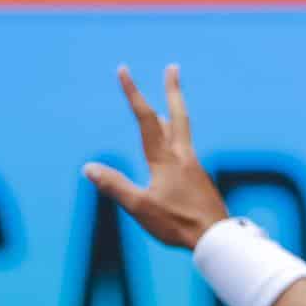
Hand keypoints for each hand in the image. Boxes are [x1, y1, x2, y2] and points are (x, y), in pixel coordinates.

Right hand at [83, 64, 228, 247]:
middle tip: (173, 67)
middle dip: (172, 90)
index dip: (133, 92)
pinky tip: (175, 153)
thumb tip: (88, 168)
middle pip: (178, 115)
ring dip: (172, 114)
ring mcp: (195, 167)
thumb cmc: (177, 224)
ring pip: (182, 133)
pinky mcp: (201, 180)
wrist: (217, 238)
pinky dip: (176, 141)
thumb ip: (115, 186)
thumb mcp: (140, 207)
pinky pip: (186, 152)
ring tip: (164, 109)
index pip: (146, 118)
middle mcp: (183, 156)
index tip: (123, 69)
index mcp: (165, 159)